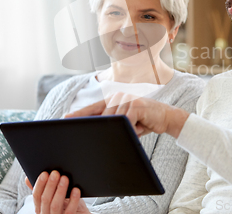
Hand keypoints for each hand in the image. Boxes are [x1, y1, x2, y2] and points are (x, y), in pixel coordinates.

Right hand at [25, 171, 88, 213]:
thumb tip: (28, 178)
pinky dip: (73, 200)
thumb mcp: (55, 194)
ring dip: (60, 190)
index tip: (44, 173)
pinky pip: (69, 211)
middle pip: (45, 199)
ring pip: (55, 205)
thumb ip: (45, 188)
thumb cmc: (68, 204)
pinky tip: (76, 190)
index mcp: (41, 207)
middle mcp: (47, 213)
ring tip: (65, 178)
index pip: (36, 196)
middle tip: (56, 173)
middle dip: (50, 185)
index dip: (39, 184)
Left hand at [65, 93, 189, 137]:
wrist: (166, 117)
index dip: (79, 114)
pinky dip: (133, 129)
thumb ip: (110, 124)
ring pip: (115, 121)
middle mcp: (118, 97)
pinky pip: (128, 122)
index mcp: (112, 100)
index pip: (92, 108)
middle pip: (103, 117)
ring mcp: (127, 99)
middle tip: (105, 134)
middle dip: (103, 128)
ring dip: (126, 130)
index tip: (65, 119)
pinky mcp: (137, 106)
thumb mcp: (124, 123)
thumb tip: (92, 133)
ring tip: (136, 127)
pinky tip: (140, 127)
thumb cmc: (143, 121)